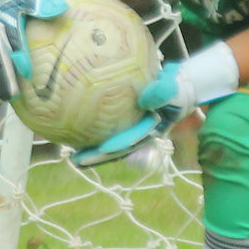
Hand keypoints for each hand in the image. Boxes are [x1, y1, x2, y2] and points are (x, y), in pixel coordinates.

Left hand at [71, 64, 193, 168]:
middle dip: (96, 156)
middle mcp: (138, 134)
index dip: (117, 146)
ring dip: (90, 149)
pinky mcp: (124, 124)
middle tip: (75, 160)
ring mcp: (131, 131)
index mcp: (149, 131)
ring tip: (69, 153)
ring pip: (108, 142)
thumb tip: (145, 98)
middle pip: (115, 148)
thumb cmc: (177, 88)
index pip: (131, 140)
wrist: (179, 88)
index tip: (102, 149)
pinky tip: (72, 129)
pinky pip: (106, 128)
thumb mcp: (174, 90)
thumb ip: (162, 92)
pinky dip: (91, 130)